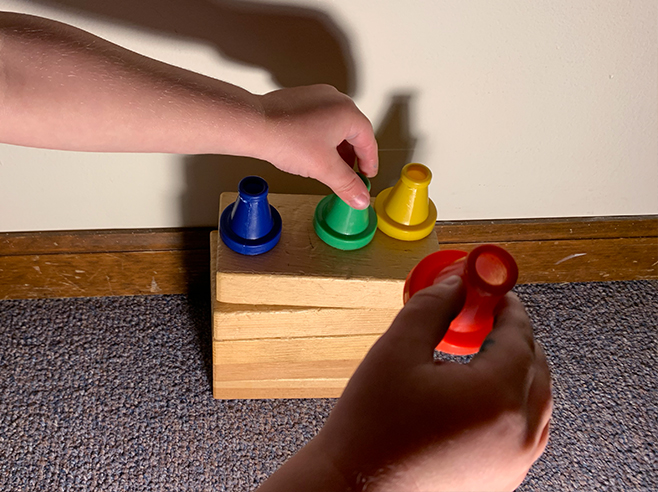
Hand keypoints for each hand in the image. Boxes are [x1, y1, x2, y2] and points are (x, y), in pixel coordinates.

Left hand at [256, 85, 377, 208]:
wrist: (254, 125)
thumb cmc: (287, 138)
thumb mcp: (325, 169)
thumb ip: (347, 184)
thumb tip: (360, 197)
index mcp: (348, 112)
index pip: (368, 141)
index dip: (369, 163)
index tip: (366, 177)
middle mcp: (335, 100)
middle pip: (353, 133)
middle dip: (353, 157)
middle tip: (350, 175)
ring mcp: (317, 97)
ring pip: (336, 127)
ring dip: (338, 149)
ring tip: (331, 168)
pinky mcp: (301, 101)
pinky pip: (320, 120)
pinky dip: (323, 138)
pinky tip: (313, 154)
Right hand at [312, 275, 552, 490]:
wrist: (354, 486)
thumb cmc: (372, 425)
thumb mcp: (397, 350)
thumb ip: (432, 308)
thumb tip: (456, 287)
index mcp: (496, 397)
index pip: (519, 338)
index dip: (508, 309)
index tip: (496, 295)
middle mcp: (517, 434)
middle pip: (536, 368)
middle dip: (516, 337)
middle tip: (489, 319)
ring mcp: (513, 461)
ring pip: (538, 401)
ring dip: (520, 369)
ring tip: (488, 351)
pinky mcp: (502, 478)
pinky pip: (528, 431)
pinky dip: (517, 402)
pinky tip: (486, 392)